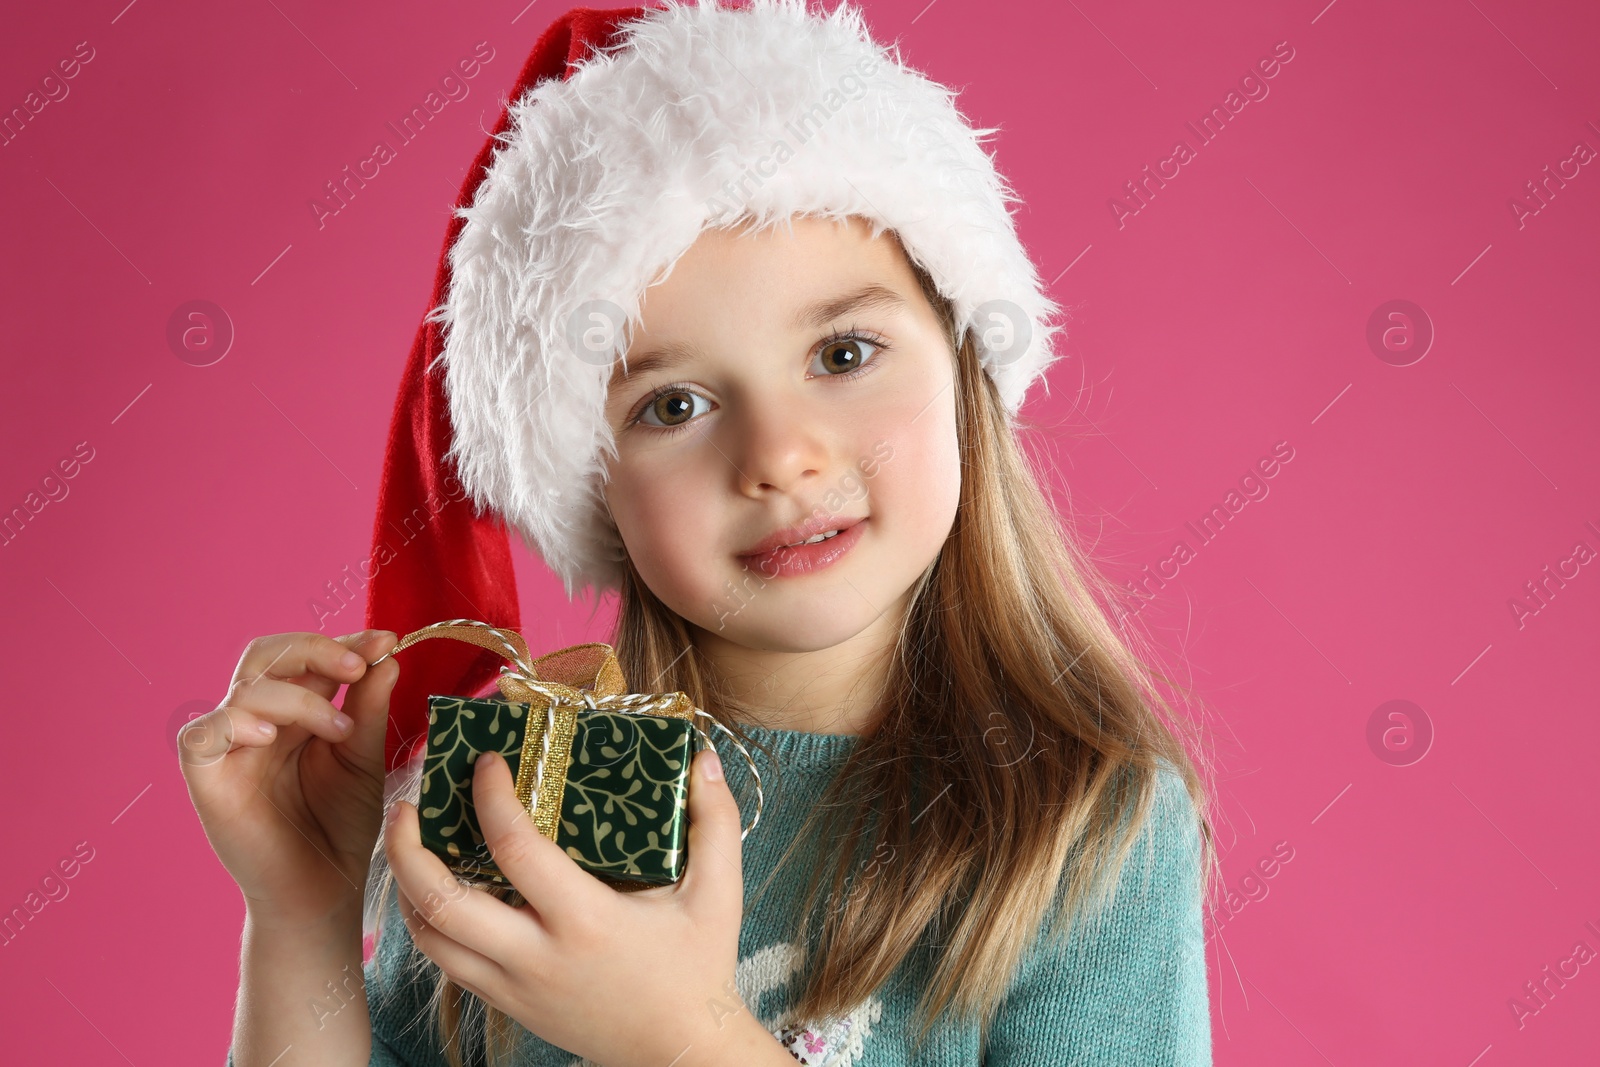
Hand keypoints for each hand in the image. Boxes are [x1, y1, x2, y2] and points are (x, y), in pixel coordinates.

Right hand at [179, 629, 398, 926]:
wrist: (324, 894)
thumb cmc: (341, 829)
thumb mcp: (363, 758)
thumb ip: (367, 707)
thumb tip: (385, 653)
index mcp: (296, 713)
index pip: (307, 658)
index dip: (343, 644)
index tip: (386, 641)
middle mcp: (258, 723)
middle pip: (267, 657)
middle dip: (315, 650)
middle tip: (359, 665)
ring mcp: (230, 750)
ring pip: (243, 689)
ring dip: (296, 697)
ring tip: (338, 730)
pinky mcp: (207, 781)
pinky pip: (200, 735)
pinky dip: (233, 723)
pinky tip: (269, 737)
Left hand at [384, 745, 757, 1066]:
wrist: (680, 1049)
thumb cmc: (699, 965)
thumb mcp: (719, 892)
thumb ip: (715, 820)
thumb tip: (704, 757)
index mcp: (587, 921)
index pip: (515, 849)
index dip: (490, 797)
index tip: (486, 761)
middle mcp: (539, 956)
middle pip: (441, 902)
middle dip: (408, 848)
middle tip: (406, 803)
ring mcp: (516, 986)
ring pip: (429, 938)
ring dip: (406, 886)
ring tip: (408, 842)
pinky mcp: (507, 1004)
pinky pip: (446, 962)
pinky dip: (426, 921)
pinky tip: (434, 890)